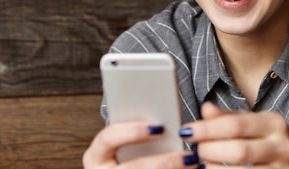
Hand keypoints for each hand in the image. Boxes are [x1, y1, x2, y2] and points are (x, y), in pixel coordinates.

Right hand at [82, 122, 199, 168]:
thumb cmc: (128, 155)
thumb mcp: (126, 144)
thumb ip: (141, 131)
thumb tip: (164, 124)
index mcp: (96, 157)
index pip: (108, 138)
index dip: (132, 132)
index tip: (159, 128)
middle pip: (132, 168)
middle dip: (163, 163)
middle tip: (187, 156)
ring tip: (193, 165)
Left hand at [180, 103, 288, 168]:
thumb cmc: (268, 143)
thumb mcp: (253, 124)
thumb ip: (228, 118)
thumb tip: (205, 109)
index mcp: (274, 123)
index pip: (236, 124)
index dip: (207, 128)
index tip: (187, 131)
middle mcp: (283, 146)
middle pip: (238, 150)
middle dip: (210, 150)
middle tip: (196, 150)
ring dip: (214, 168)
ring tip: (203, 164)